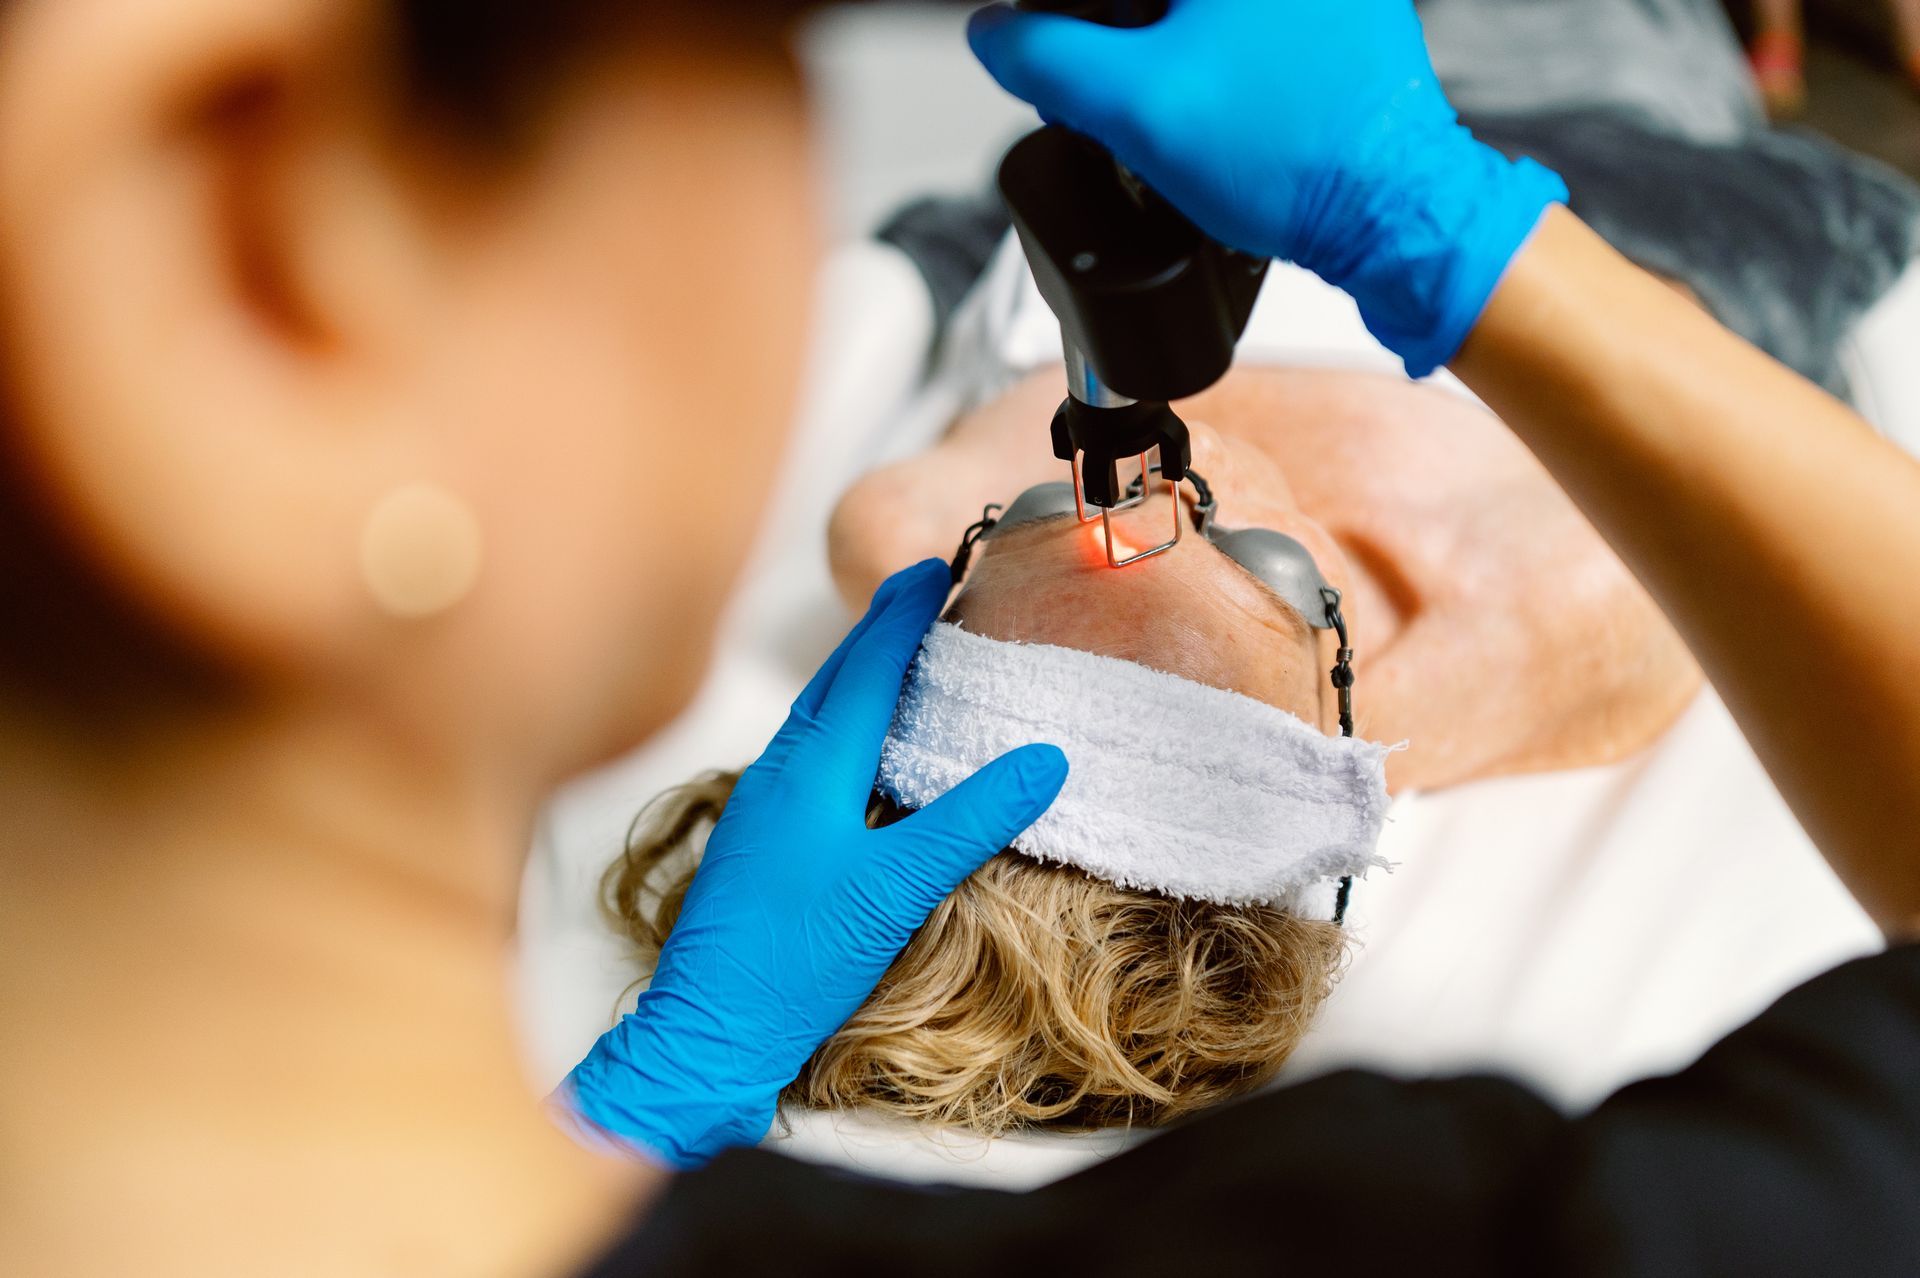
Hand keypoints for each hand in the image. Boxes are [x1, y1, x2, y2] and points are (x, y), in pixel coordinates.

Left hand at [555, 560, 1068, 1167]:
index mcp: (812, 766)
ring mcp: (762, 805)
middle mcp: (780, 772)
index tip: (934, 566)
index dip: (903, 614)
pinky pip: (807, 757)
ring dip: (857, 677)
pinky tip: (860, 754)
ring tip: (897, 655)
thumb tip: (1045, 759)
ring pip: (816, 719)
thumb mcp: (896, 889)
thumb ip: (970, 821)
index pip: (867, 668)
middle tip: (921, 590)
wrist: (704, 1032)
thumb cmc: (793, 961)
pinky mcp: (758, 840)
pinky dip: (842, 728)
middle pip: (835, 680)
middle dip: (878, 631)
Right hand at [968, 0, 1567, 376]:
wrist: (1396, 211)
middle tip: (1098, 99)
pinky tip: (1213, 109)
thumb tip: (995, 34)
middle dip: (1108, 34)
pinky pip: (1245, 24)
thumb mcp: (1134, 106)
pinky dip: (1211, 56)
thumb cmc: (1291, 158)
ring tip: (1162, 113)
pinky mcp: (1342, 14)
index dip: (1059, 24)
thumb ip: (1045, 58)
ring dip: (1155, 47)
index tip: (1049, 66)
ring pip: (1192, 12)